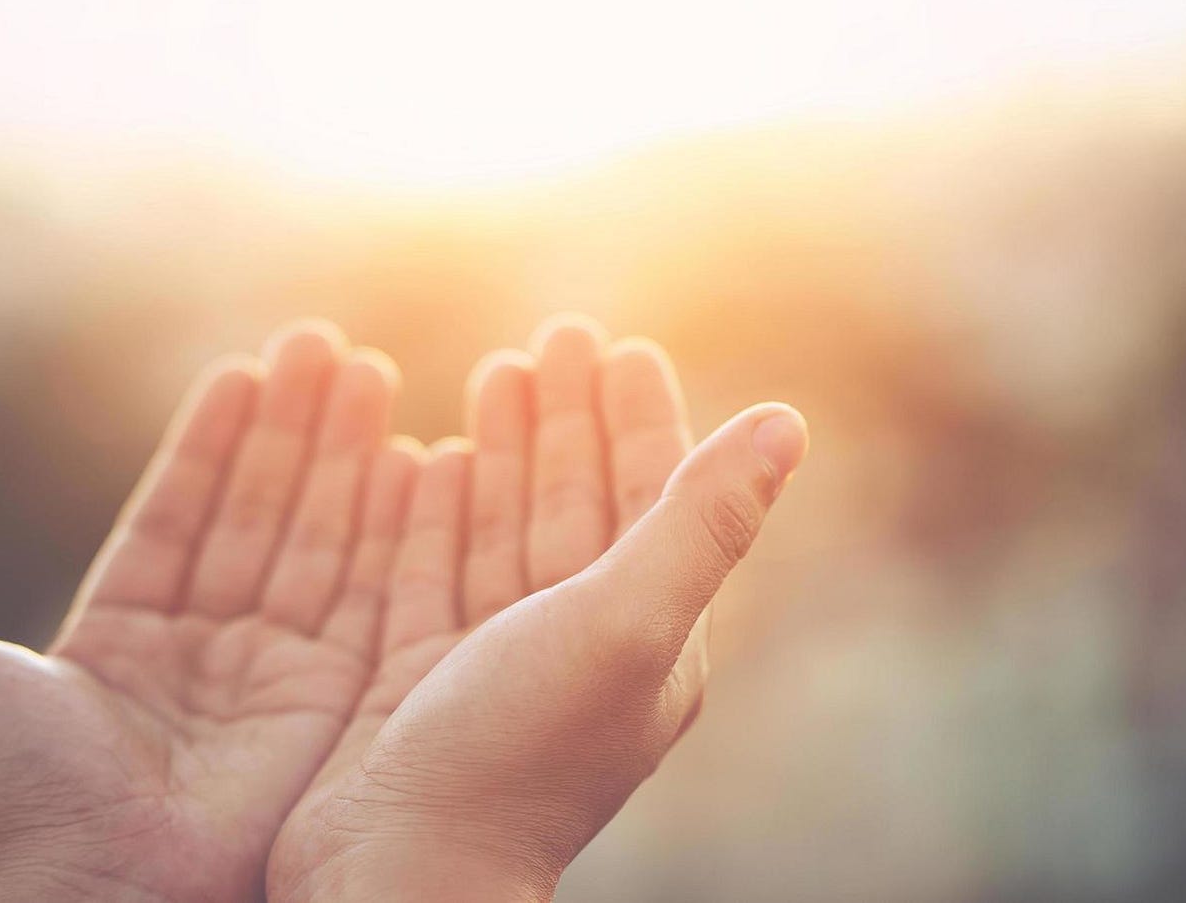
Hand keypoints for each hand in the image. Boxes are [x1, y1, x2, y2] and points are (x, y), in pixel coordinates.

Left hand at [0, 322, 419, 901]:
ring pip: (316, 540)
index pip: (180, 514)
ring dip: (343, 456)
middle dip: (292, 430)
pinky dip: (382, 525)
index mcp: (122, 638)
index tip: (243, 369)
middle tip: (323, 347)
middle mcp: (205, 649)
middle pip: (258, 513)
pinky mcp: (330, 699)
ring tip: (365, 371)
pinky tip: (401, 454)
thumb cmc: (16, 797)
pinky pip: (362, 594)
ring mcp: (271, 673)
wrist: (103, 893)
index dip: (211, 442)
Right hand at [266, 316, 807, 901]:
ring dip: (505, 452)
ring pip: (505, 528)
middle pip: (576, 503)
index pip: (650, 500)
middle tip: (554, 337)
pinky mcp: (424, 675)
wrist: (398, 878)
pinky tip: (431, 461)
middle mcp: (578, 645)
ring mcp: (498, 661)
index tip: (620, 346)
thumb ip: (703, 521)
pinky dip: (439, 511)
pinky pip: (436, 567)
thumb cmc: (518, 756)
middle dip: (567, 419)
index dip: (639, 420)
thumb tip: (788, 421)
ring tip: (493, 374)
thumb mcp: (626, 625)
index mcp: (646, 635)